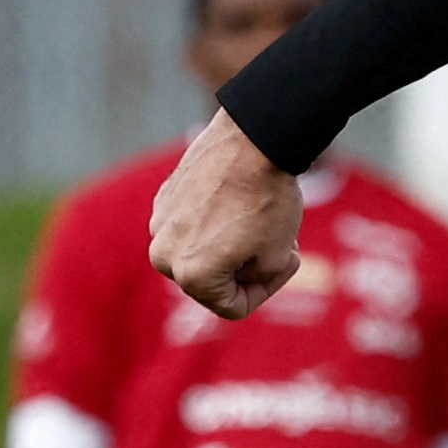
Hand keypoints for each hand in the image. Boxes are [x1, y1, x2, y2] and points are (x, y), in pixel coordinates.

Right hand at [151, 111, 304, 318]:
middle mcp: (163, 254)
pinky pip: (192, 226)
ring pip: (201, 253)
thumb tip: (239, 275)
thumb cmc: (268, 201)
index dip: (266, 291)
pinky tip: (241, 203)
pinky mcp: (163, 199)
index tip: (289, 262)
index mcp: (190, 275)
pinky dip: (216, 224)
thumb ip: (254, 280)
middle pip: (213, 282)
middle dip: (248, 270)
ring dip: (232, 248)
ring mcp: (159, 224)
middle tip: (280, 244)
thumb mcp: (277, 257)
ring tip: (261, 223)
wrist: (253, 141)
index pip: (232, 307)